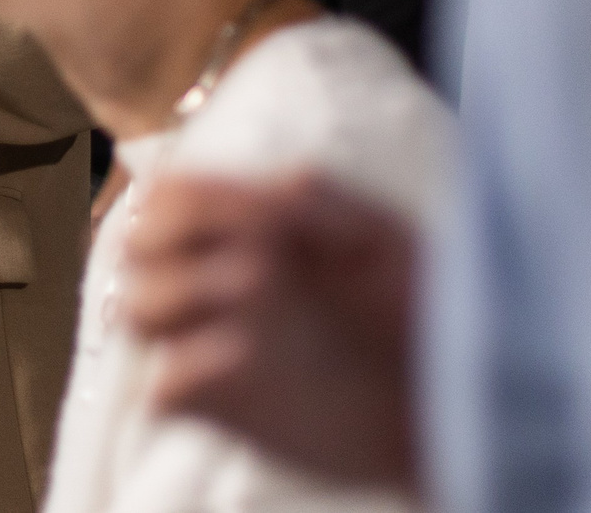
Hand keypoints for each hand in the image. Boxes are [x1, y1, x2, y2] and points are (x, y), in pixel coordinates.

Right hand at [122, 172, 421, 492]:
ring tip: (258, 291)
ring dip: (180, 294)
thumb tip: (268, 185)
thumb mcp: (384, 235)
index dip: (188, 195)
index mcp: (249, 231)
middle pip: (136, 247)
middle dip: (174, 240)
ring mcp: (217, 344)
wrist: (455, 398)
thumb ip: (318, 199)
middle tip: (251, 252)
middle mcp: (220, 283)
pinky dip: (186, 369)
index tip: (247, 207)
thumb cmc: (426, 308)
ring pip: (138, 309)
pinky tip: (243, 355)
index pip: (169, 196)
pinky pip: (164, 388)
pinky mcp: (224, 407)